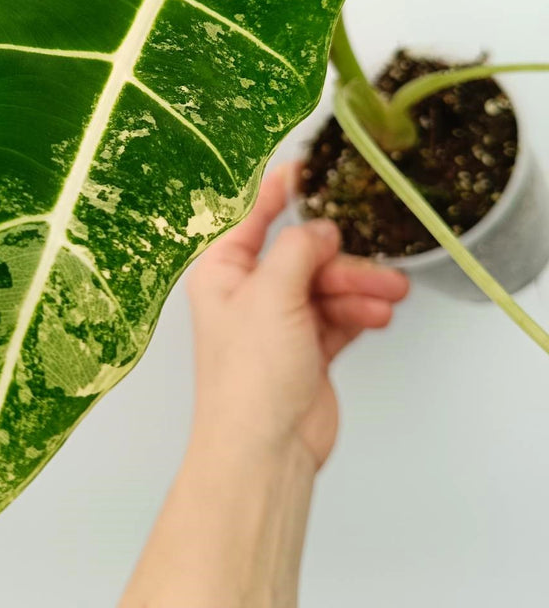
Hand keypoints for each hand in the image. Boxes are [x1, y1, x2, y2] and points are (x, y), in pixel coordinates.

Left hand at [187, 161, 409, 469]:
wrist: (266, 451)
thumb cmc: (250, 373)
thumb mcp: (271, 294)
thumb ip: (298, 249)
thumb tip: (321, 227)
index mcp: (222, 271)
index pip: (251, 215)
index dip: (280, 189)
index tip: (312, 164)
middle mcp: (249, 291)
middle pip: (302, 254)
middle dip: (341, 259)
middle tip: (377, 260)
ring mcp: (280, 321)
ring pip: (328, 286)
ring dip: (360, 288)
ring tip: (393, 295)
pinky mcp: (308, 349)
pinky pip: (339, 317)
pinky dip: (359, 314)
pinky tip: (380, 315)